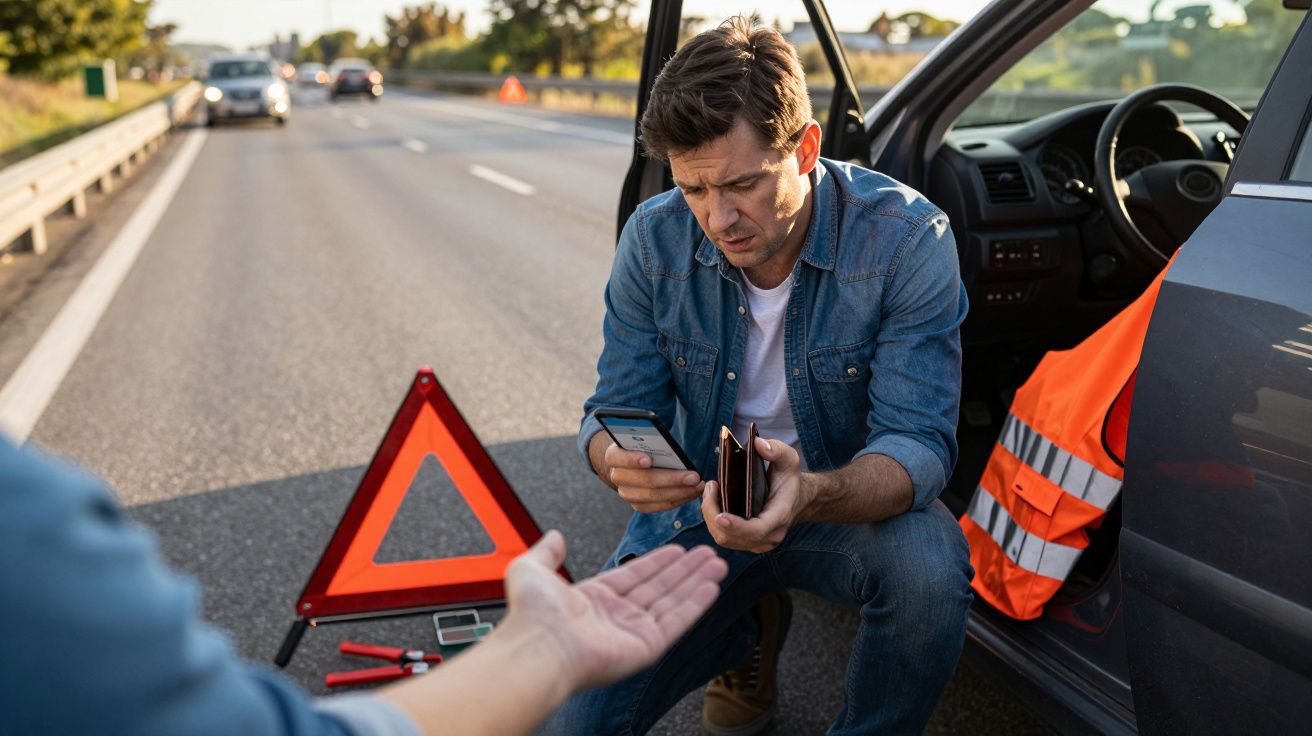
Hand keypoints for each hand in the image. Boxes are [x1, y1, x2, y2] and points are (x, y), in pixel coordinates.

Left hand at [501, 530, 727, 691]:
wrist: (539, 646)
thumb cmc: (532, 614)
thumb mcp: (531, 569)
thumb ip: (547, 552)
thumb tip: (555, 536)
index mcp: (593, 600)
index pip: (634, 576)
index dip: (658, 562)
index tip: (679, 550)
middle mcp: (615, 617)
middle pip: (659, 587)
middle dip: (685, 570)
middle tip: (708, 553)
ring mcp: (632, 632)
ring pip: (672, 601)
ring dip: (696, 581)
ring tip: (717, 563)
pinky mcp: (646, 647)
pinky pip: (676, 621)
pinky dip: (695, 603)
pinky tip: (711, 586)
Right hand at [602, 441, 704, 512]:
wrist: (632, 463)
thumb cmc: (643, 445)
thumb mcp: (643, 438)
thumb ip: (651, 441)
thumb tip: (669, 447)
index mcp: (613, 455)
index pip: (619, 457)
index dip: (632, 459)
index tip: (649, 459)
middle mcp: (616, 476)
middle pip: (644, 480)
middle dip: (671, 479)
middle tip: (694, 476)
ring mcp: (626, 493)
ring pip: (654, 496)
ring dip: (679, 492)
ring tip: (698, 485)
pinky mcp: (638, 504)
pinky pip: (659, 506)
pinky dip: (678, 499)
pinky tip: (693, 492)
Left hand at [701, 437, 809, 552]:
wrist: (797, 498)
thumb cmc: (789, 479)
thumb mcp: (789, 459)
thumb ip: (776, 450)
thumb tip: (758, 444)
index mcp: (779, 517)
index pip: (757, 530)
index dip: (737, 527)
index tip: (720, 517)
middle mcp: (769, 536)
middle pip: (731, 536)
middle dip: (713, 514)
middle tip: (711, 486)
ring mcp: (757, 542)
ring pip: (723, 538)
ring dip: (710, 516)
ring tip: (710, 490)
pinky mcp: (747, 542)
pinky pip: (723, 536)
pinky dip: (713, 520)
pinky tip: (713, 500)